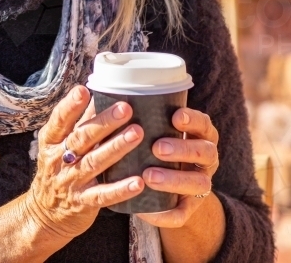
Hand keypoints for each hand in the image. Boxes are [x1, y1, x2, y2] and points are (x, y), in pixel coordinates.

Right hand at [22, 85, 145, 242]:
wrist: (44, 214)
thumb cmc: (57, 171)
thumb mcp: (56, 146)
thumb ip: (75, 123)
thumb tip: (97, 94)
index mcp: (51, 141)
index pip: (60, 120)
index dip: (71, 105)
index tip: (84, 90)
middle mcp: (59, 159)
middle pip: (82, 138)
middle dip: (104, 122)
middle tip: (125, 108)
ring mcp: (71, 182)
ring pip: (94, 162)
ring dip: (116, 147)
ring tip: (136, 134)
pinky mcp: (83, 203)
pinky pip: (103, 195)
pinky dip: (120, 189)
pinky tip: (138, 182)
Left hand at [137, 107, 219, 228]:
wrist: (168, 182)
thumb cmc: (155, 141)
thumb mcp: (155, 127)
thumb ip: (141, 114)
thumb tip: (103, 96)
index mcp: (200, 134)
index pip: (204, 124)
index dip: (193, 120)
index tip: (175, 117)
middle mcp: (206, 158)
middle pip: (205, 153)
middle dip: (182, 149)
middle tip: (157, 147)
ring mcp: (201, 183)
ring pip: (199, 184)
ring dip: (175, 179)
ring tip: (148, 175)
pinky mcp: (190, 207)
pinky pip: (183, 214)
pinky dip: (166, 214)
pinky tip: (147, 211)